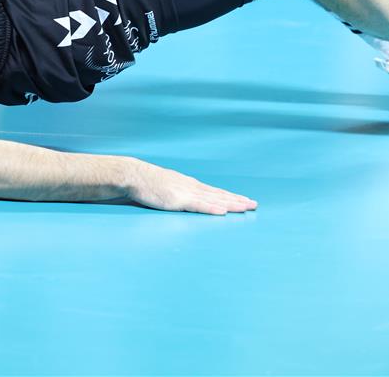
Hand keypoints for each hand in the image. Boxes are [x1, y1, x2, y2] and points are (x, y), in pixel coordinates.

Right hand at [125, 159, 257, 214]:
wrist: (135, 176)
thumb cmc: (148, 183)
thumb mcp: (167, 186)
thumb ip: (178, 192)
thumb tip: (184, 198)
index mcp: (190, 185)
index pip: (215, 192)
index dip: (230, 196)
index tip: (244, 200)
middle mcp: (192, 187)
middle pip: (219, 195)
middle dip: (237, 200)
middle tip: (254, 205)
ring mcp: (186, 193)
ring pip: (214, 200)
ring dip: (231, 204)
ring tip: (246, 207)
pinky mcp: (178, 200)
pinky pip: (198, 206)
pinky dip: (212, 209)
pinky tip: (223, 212)